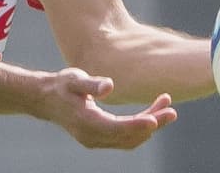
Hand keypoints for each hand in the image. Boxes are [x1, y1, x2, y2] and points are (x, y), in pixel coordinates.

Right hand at [41, 67, 177, 149]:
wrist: (47, 100)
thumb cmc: (61, 85)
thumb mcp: (73, 79)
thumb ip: (91, 83)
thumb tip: (109, 86)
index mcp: (86, 122)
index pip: (117, 128)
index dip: (138, 125)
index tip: (157, 118)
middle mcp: (92, 137)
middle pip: (128, 137)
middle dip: (152, 125)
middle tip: (172, 111)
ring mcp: (96, 140)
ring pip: (130, 139)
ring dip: (150, 125)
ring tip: (167, 106)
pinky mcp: (101, 138)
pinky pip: (125, 137)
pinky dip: (141, 127)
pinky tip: (153, 112)